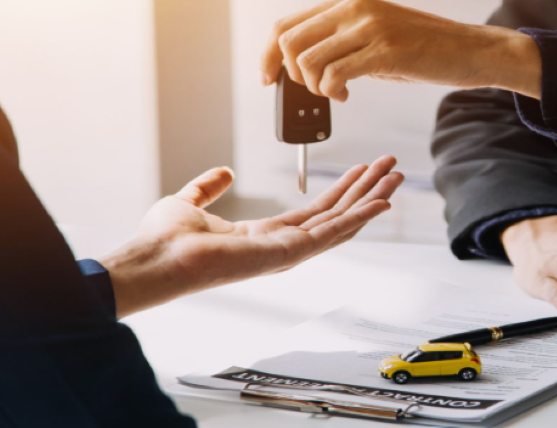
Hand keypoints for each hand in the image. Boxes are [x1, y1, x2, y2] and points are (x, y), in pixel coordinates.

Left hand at [100, 156, 403, 317]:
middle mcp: (282, 246)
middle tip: (390, 167)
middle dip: (365, 190)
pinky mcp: (288, 254)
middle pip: (336, 214)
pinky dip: (360, 217)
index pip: (314, 211)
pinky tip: (381, 203)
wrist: (156, 260)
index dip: (340, 189)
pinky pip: (332, 233)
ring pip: (341, 221)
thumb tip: (224, 172)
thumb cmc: (165, 243)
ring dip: (371, 198)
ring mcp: (288, 252)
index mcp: (264, 236)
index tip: (361, 170)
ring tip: (394, 177)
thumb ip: (208, 188)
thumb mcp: (189, 202)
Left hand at [260, 0, 541, 101]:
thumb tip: (303, 65)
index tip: (266, 78)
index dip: (267, 55)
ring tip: (336, 93)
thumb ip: (342, 41)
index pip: (286, 24)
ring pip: (308, 61)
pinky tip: (346, 95)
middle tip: (312, 90)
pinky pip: (334, 75)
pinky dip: (332, 92)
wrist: (471, 51)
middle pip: (288, 42)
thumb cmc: (426, 49)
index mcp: (349, 2)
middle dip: (289, 75)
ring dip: (315, 87)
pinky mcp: (385, 52)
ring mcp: (370, 28)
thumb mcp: (377, 35)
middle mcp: (355, 8)